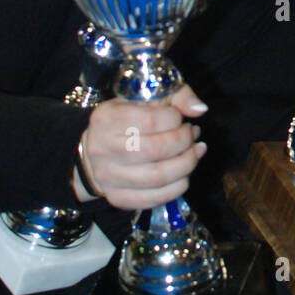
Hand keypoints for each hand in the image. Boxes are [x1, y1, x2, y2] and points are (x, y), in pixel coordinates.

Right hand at [72, 84, 208, 209]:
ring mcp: (108, 177)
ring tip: (195, 152)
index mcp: (106, 119)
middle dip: (184, 142)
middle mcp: (103, 148)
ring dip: (186, 164)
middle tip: (192, 134)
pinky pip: (154, 198)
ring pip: (158, 177)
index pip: (150, 120)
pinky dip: (177, 187)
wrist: (94, 150)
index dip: (175, 119)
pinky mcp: (117, 197)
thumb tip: (199, 108)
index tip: (181, 118)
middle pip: (155, 150)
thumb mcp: (147, 98)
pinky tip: (184, 174)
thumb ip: (176, 96)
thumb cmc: (126, 120)